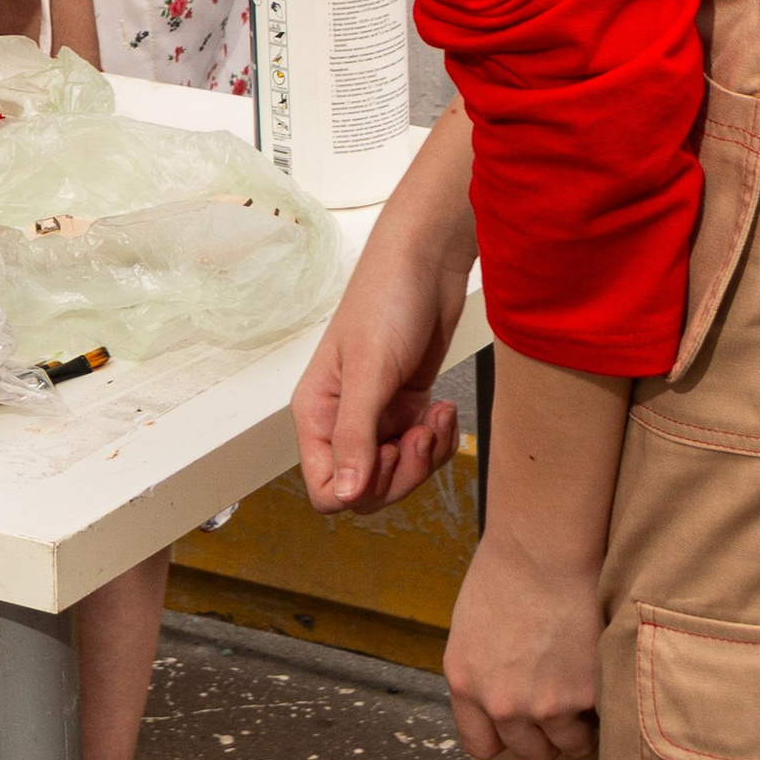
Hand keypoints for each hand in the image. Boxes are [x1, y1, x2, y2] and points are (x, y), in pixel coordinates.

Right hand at [293, 225, 465, 514]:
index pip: (327, 489)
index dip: (362, 487)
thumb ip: (355, 436)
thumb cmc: (387, 300)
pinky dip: (439, 439)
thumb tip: (345, 495)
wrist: (428, 264)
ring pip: (399, 475)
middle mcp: (342, 420)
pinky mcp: (406, 407)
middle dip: (403, 473)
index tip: (389, 451)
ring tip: (434, 416)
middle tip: (419, 433)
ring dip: (425, 455)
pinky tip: (442, 407)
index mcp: (317, 414)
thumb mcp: (370, 370)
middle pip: (367, 491)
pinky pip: (422, 451)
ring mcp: (376, 416)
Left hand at [445, 530, 603, 759]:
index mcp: (466, 686)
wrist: (542, 551)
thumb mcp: (470, 631)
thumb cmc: (503, 575)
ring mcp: (546, 705)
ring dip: (582, 727)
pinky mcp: (587, 695)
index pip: (481, 747)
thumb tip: (499, 702)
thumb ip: (482, 675)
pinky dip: (606, 705)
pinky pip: (603, 721)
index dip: (504, 740)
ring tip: (586, 693)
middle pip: (532, 754)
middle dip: (547, 738)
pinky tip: (602, 675)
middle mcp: (502, 704)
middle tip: (561, 710)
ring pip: (573, 746)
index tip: (520, 728)